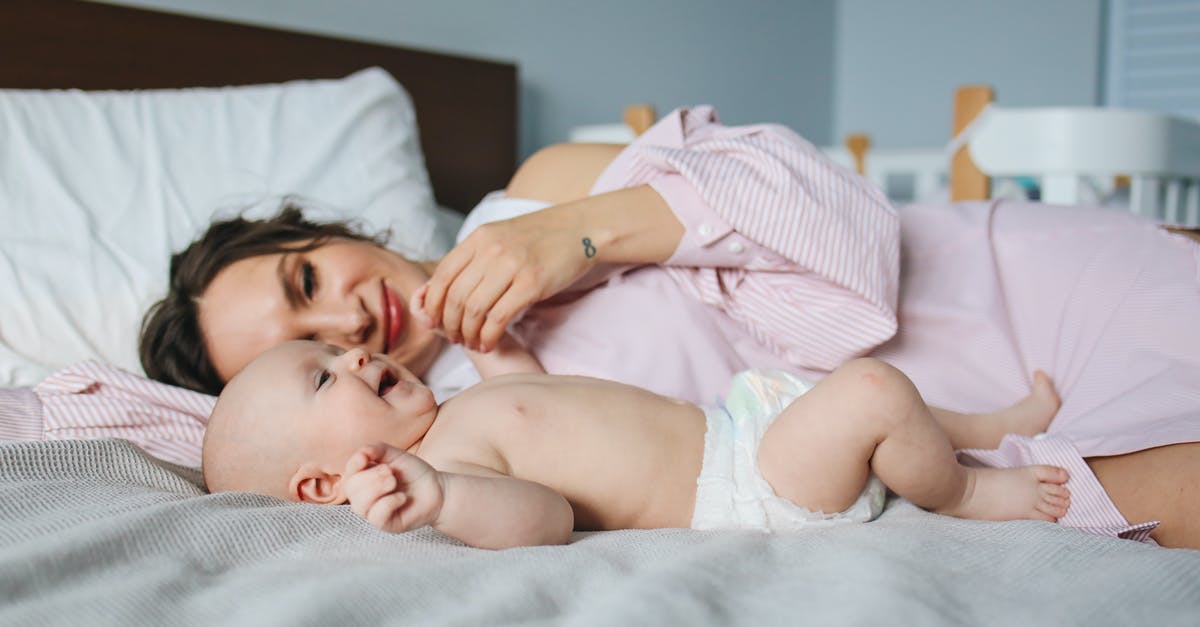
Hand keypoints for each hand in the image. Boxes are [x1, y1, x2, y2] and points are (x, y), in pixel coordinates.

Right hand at [342, 443, 443, 533]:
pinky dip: (389, 503)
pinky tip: (402, 498)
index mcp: (364, 479)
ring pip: (360, 505)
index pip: (348, 473)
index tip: (365, 458)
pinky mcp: (385, 525)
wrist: (438, 489)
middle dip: (371, 477)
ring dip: (377, 489)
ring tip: (394, 482)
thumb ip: (376, 450)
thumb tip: (360, 453)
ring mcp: (373, 513)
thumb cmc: (414, 473)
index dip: (353, 465)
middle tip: (390, 472)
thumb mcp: (395, 455)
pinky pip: (376, 516)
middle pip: (352, 488)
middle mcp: (364, 497)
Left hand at [419, 212, 596, 351]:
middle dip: (449, 324)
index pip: (442, 275)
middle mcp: (491, 250)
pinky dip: (489, 336)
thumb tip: (444, 289)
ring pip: (474, 310)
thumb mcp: (500, 237)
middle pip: (455, 296)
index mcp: (479, 238)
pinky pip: (498, 318)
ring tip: (471, 342)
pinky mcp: (531, 285)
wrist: (579, 229)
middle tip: (454, 338)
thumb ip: (474, 258)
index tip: (433, 321)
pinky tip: (488, 342)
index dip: (432, 303)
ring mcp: (511, 267)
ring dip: (468, 333)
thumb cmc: (539, 237)